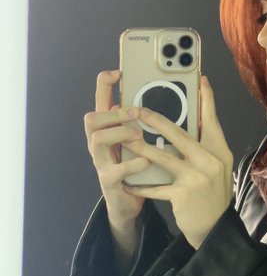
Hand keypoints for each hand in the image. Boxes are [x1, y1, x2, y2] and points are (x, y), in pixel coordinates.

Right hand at [84, 70, 148, 229]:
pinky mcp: (109, 183)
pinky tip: (146, 162)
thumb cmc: (138, 167)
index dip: (104, 85)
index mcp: (109, 130)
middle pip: (92, 118)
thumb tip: (165, 96)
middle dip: (114, 112)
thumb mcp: (140, 141)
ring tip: (139, 135)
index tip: (118, 72)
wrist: (130, 204)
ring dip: (119, 134)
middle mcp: (100, 144)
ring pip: (97, 140)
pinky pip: (114, 171)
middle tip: (136, 112)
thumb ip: (145, 122)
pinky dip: (131, 164)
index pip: (99, 101)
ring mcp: (102, 163)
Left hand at [123, 76, 233, 249]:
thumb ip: (205, 145)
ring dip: (140, 147)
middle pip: (179, 134)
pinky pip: (155, 186)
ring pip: (162, 157)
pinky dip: (140, 184)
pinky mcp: (182, 195)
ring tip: (124, 139)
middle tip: (137, 110)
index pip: (212, 119)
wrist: (215, 228)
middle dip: (155, 120)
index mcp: (219, 150)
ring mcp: (196, 178)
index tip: (199, 80)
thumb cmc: (212, 193)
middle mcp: (210, 161)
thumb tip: (193, 120)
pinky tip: (126, 180)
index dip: (206, 99)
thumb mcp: (216, 166)